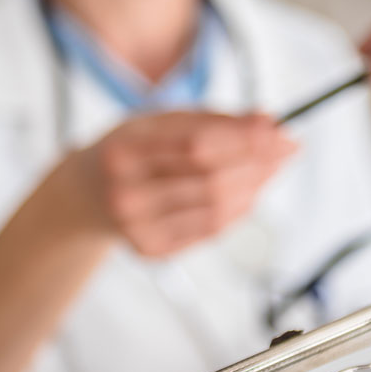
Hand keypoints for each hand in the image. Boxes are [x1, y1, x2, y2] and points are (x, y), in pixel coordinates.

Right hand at [61, 112, 296, 257]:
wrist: (85, 196)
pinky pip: (211, 231)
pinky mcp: (151, 251)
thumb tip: (268, 121)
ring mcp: (137, 228)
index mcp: (123, 151)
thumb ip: (212, 120)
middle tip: (286, 149)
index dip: (245, 139)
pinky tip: (250, 191)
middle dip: (258, 163)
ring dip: (255, 187)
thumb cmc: (129, 151)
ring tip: (271, 168)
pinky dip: (239, 209)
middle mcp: (125, 193)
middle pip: (211, 180)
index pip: (197, 144)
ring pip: (217, 209)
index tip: (279, 131)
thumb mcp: (158, 121)